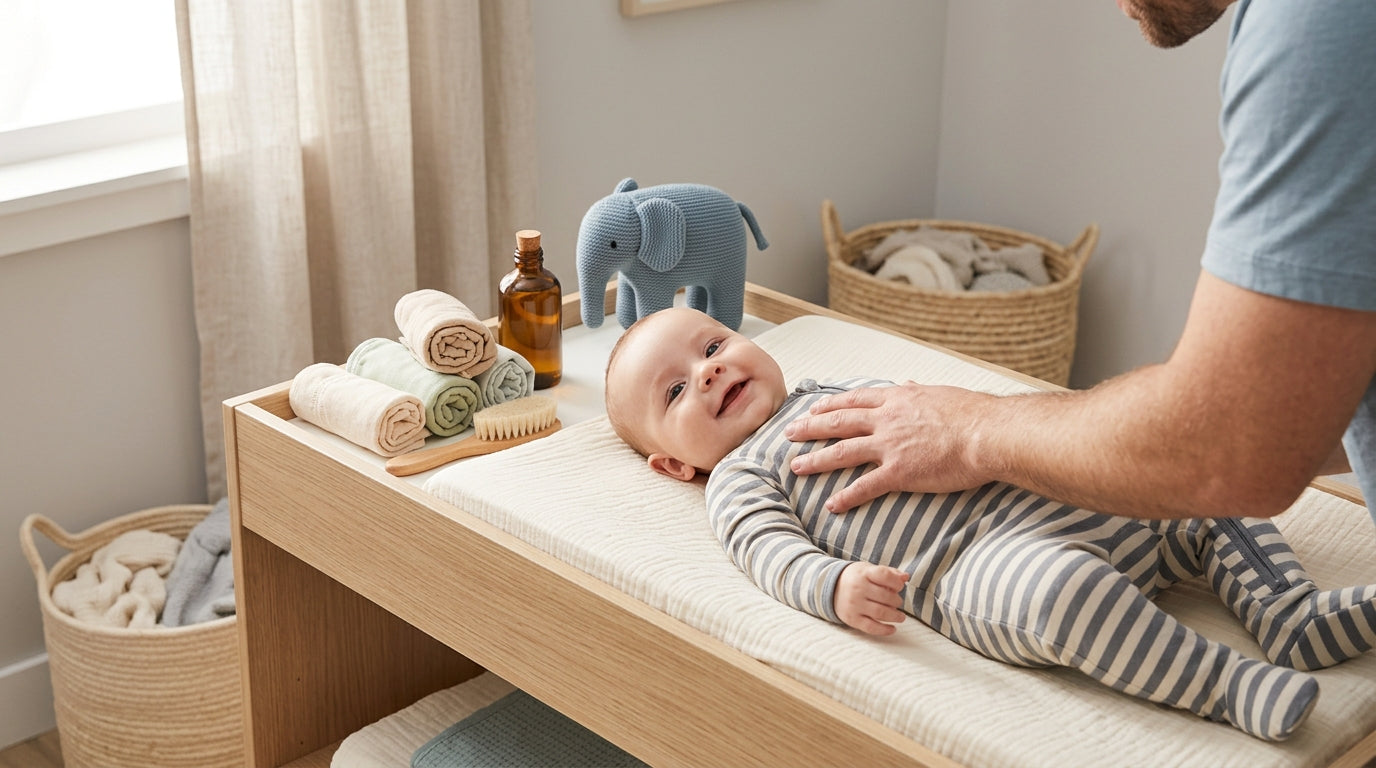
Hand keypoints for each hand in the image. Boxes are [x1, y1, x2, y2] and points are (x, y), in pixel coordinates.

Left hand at [784, 382, 993, 511]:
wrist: (987, 433)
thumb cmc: (972, 413)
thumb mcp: (940, 393)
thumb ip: (918, 391)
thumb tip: (907, 383)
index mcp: (897, 399)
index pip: (854, 400)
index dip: (830, 405)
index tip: (813, 410)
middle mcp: (887, 419)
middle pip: (838, 422)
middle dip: (810, 428)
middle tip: (788, 433)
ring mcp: (890, 446)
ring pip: (843, 451)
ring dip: (816, 460)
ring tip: (796, 468)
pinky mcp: (900, 472)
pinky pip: (866, 486)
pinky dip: (847, 496)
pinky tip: (831, 504)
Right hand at [835, 563, 908, 635]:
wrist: (832, 587)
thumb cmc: (857, 578)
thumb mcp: (869, 570)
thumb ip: (889, 573)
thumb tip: (905, 577)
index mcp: (863, 574)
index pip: (884, 575)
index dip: (896, 582)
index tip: (899, 587)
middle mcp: (858, 588)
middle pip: (885, 596)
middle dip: (897, 601)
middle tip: (897, 602)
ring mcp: (854, 605)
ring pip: (880, 613)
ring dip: (895, 616)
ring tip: (900, 617)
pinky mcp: (852, 619)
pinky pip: (871, 627)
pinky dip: (884, 630)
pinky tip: (892, 629)